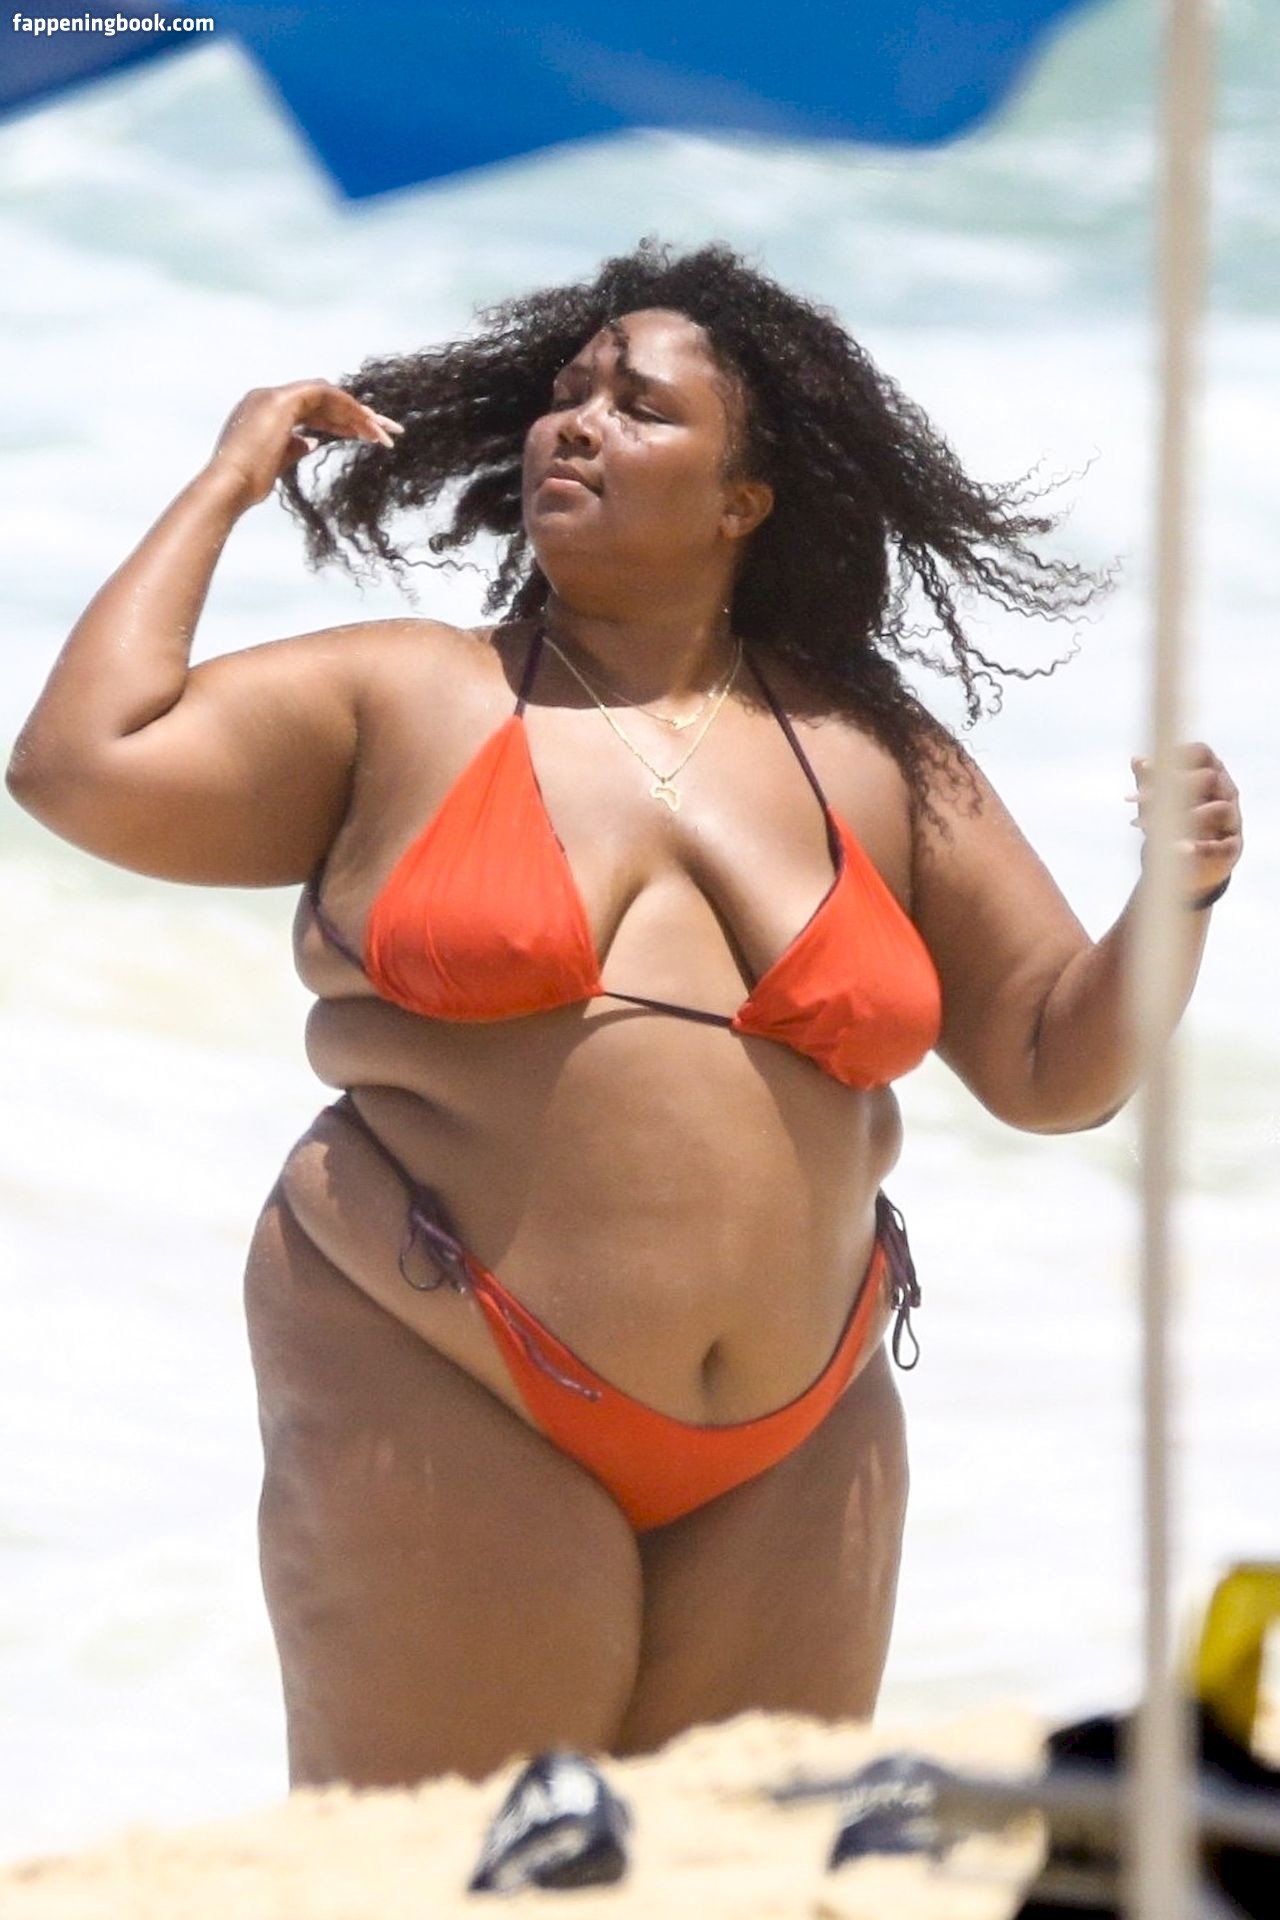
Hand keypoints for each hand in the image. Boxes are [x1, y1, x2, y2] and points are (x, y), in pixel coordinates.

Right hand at [204, 379, 403, 510]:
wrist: (228, 486)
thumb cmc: (245, 486)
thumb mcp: (275, 464)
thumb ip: (293, 448)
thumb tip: (312, 442)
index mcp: (263, 411)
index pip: (309, 410)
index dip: (338, 422)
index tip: (363, 436)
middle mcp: (267, 397)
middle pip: (322, 400)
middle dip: (355, 415)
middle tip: (386, 432)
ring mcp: (273, 396)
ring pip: (327, 395)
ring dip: (357, 413)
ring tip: (384, 434)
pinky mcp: (282, 401)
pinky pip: (325, 395)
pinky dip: (348, 408)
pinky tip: (368, 424)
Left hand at [1126, 741, 1242, 900]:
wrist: (1187, 863)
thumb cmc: (1174, 822)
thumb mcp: (1158, 800)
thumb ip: (1149, 780)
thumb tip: (1136, 760)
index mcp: (1210, 773)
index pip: (1201, 752)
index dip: (1176, 755)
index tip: (1145, 767)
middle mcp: (1226, 792)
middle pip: (1209, 778)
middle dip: (1173, 785)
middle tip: (1137, 799)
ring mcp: (1233, 818)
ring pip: (1219, 808)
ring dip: (1187, 817)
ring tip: (1152, 829)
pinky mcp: (1233, 846)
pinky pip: (1224, 844)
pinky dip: (1202, 847)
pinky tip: (1180, 849)